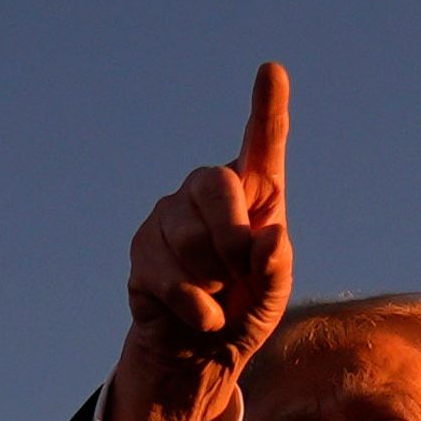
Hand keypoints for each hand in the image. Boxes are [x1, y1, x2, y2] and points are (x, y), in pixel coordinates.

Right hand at [111, 61, 293, 420]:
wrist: (200, 350)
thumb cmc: (247, 309)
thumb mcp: (274, 295)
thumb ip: (278, 268)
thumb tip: (270, 236)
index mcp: (255, 194)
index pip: (263, 144)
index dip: (267, 107)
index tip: (272, 70)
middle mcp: (209, 192)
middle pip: (217, 185)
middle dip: (233, 237)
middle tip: (239, 272)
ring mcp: (170, 215)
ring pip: (191, 235)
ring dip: (213, 281)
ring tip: (218, 295)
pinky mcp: (142, 246)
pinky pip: (169, 274)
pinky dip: (195, 306)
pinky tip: (200, 314)